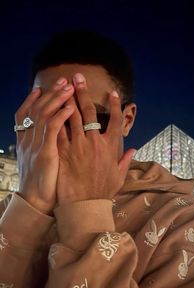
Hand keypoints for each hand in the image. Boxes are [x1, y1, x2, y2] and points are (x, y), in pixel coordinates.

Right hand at [15, 78, 74, 213]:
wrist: (38, 203)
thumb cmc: (43, 184)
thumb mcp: (39, 162)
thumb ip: (43, 147)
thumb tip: (52, 136)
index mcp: (27, 141)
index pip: (26, 115)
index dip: (33, 100)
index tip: (42, 88)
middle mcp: (29, 140)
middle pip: (37, 109)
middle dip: (50, 93)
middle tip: (63, 80)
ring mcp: (36, 145)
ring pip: (44, 114)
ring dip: (56, 98)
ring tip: (69, 86)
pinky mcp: (45, 152)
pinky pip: (53, 129)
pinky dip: (60, 115)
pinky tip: (70, 107)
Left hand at [56, 73, 134, 203]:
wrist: (84, 206)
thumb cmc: (102, 191)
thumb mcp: (119, 176)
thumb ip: (126, 160)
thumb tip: (134, 149)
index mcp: (110, 148)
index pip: (114, 121)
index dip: (114, 105)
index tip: (112, 93)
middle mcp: (95, 143)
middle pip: (89, 112)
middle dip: (84, 93)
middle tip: (78, 78)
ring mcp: (78, 146)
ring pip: (72, 117)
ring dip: (68, 100)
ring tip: (64, 87)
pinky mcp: (63, 152)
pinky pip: (59, 131)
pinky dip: (56, 118)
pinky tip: (53, 107)